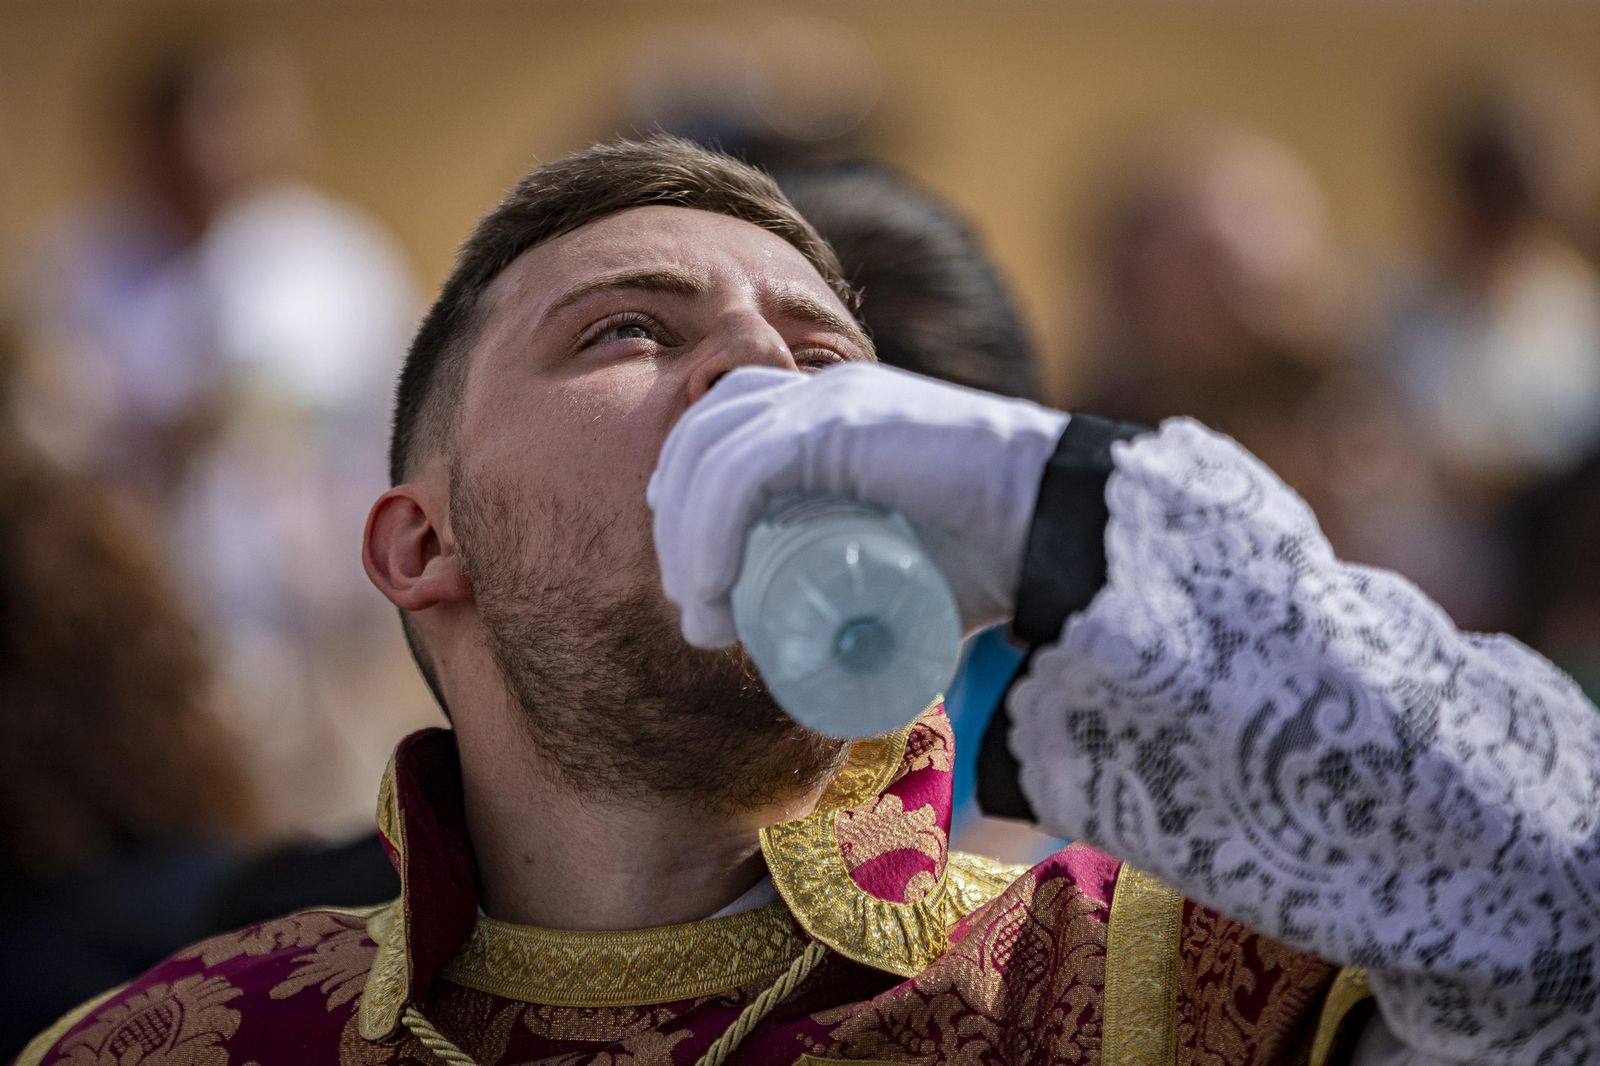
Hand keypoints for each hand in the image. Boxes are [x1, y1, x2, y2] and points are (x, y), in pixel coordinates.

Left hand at [647, 362, 1069, 646]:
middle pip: (702, 438)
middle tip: (698, 611)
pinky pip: (741, 470)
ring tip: (704, 615)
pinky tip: (711, 591)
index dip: (689, 503)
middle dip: (677, 527)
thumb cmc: (998, 556)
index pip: (723, 432)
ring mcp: (830, 400)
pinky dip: (709, 534)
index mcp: (832, 412)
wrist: (1063, 529)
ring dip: (686, 540)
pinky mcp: (840, 424)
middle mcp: (823, 391)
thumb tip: (829, 662)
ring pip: (710, 453)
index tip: (700, 590)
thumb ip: (862, 593)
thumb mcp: (903, 572)